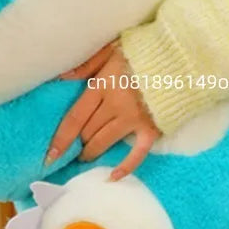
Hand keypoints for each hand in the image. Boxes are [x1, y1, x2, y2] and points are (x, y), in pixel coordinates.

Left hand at [46, 39, 161, 180]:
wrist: (179, 58)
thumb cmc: (142, 52)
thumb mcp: (110, 50)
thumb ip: (86, 65)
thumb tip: (62, 78)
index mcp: (102, 86)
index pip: (75, 117)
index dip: (62, 138)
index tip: (50, 154)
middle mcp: (115, 106)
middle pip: (88, 131)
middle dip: (78, 141)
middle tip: (72, 148)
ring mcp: (134, 120)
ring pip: (105, 142)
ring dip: (92, 152)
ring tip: (85, 157)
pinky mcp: (152, 129)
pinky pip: (136, 154)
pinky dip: (125, 167)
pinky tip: (112, 177)